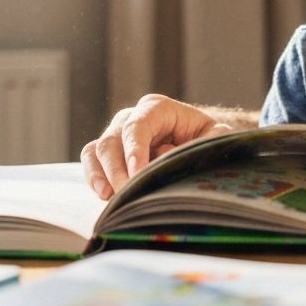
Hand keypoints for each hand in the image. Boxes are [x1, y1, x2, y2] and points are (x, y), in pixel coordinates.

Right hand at [80, 94, 234, 198]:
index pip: (138, 125)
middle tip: (128, 195)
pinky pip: (91, 162)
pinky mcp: (107, 153)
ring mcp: (116, 134)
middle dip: (118, 170)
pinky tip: (104, 196)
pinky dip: (93, 178)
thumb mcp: (215, 134)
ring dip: (102, 175)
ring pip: (96, 151)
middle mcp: (131, 117)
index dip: (135, 149)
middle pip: (112, 140)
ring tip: (111, 197)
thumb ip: (210, 139)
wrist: (195, 140)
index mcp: (156, 108)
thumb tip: (185, 152)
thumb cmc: (204, 136)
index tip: (138, 174)